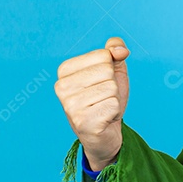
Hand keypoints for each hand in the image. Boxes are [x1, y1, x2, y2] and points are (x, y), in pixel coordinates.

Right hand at [55, 37, 129, 170]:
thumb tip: (121, 50)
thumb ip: (115, 50)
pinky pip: (113, 105)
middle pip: (107, 71)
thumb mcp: (113, 70)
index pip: (103, 55)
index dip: (111, 69)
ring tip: (102, 107)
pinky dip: (114, 112)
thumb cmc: (106, 97)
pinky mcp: (82, 121)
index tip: (101, 82)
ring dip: (114, 99)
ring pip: (111, 88)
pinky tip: (104, 118)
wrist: (107, 131)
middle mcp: (61, 87)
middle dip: (113, 85)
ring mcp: (69, 105)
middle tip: (103, 97)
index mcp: (65, 70)